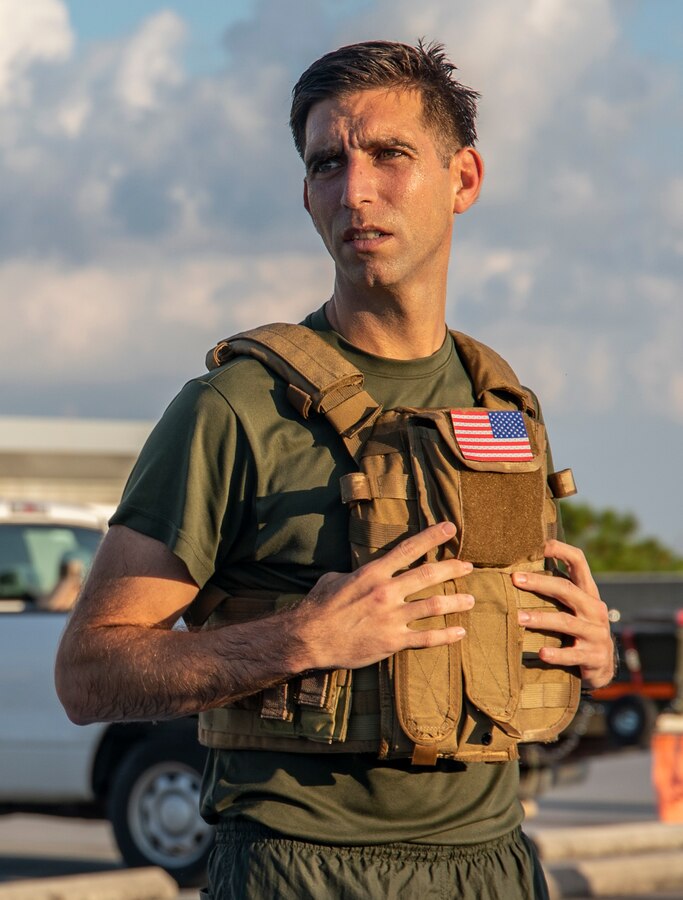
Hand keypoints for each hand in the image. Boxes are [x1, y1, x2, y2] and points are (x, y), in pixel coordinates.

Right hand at [292, 522, 474, 670]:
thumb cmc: (319, 607)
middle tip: (468, 566)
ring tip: (470, 599)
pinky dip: (446, 635)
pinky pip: (426, 638)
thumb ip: (353, 574)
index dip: (432, 537)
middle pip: (428, 575)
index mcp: (373, 573)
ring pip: (434, 606)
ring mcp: (391, 617)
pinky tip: (460, 632)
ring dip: (456, 601)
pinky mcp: (392, 641)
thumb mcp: (334, 579)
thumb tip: (360, 572)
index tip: (450, 528)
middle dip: (452, 568)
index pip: (408, 549)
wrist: (309, 638)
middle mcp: (386, 592)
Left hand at [512, 539, 613, 689]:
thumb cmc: (577, 630)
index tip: (537, 544)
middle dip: (540, 583)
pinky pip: (573, 655)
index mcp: (588, 593)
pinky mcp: (594, 657)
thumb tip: (517, 568)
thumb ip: (555, 590)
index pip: (578, 562)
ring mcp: (596, 634)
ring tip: (518, 618)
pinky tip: (541, 653)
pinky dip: (557, 654)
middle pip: (567, 590)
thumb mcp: (573, 608)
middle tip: (514, 579)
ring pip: (566, 622)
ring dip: (541, 619)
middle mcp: (595, 609)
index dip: (560, 550)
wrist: (602, 667)